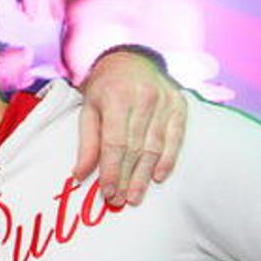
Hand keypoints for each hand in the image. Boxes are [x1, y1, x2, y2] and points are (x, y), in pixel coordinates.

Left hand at [74, 49, 186, 205]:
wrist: (130, 59)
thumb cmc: (104, 88)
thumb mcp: (88, 110)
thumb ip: (87, 143)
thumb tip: (79, 175)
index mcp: (117, 98)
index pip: (115, 143)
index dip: (111, 170)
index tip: (107, 192)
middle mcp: (145, 98)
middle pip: (136, 148)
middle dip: (127, 177)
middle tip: (120, 201)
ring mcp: (165, 101)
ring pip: (156, 146)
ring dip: (145, 175)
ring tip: (135, 196)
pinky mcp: (180, 105)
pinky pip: (176, 137)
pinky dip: (168, 159)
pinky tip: (159, 177)